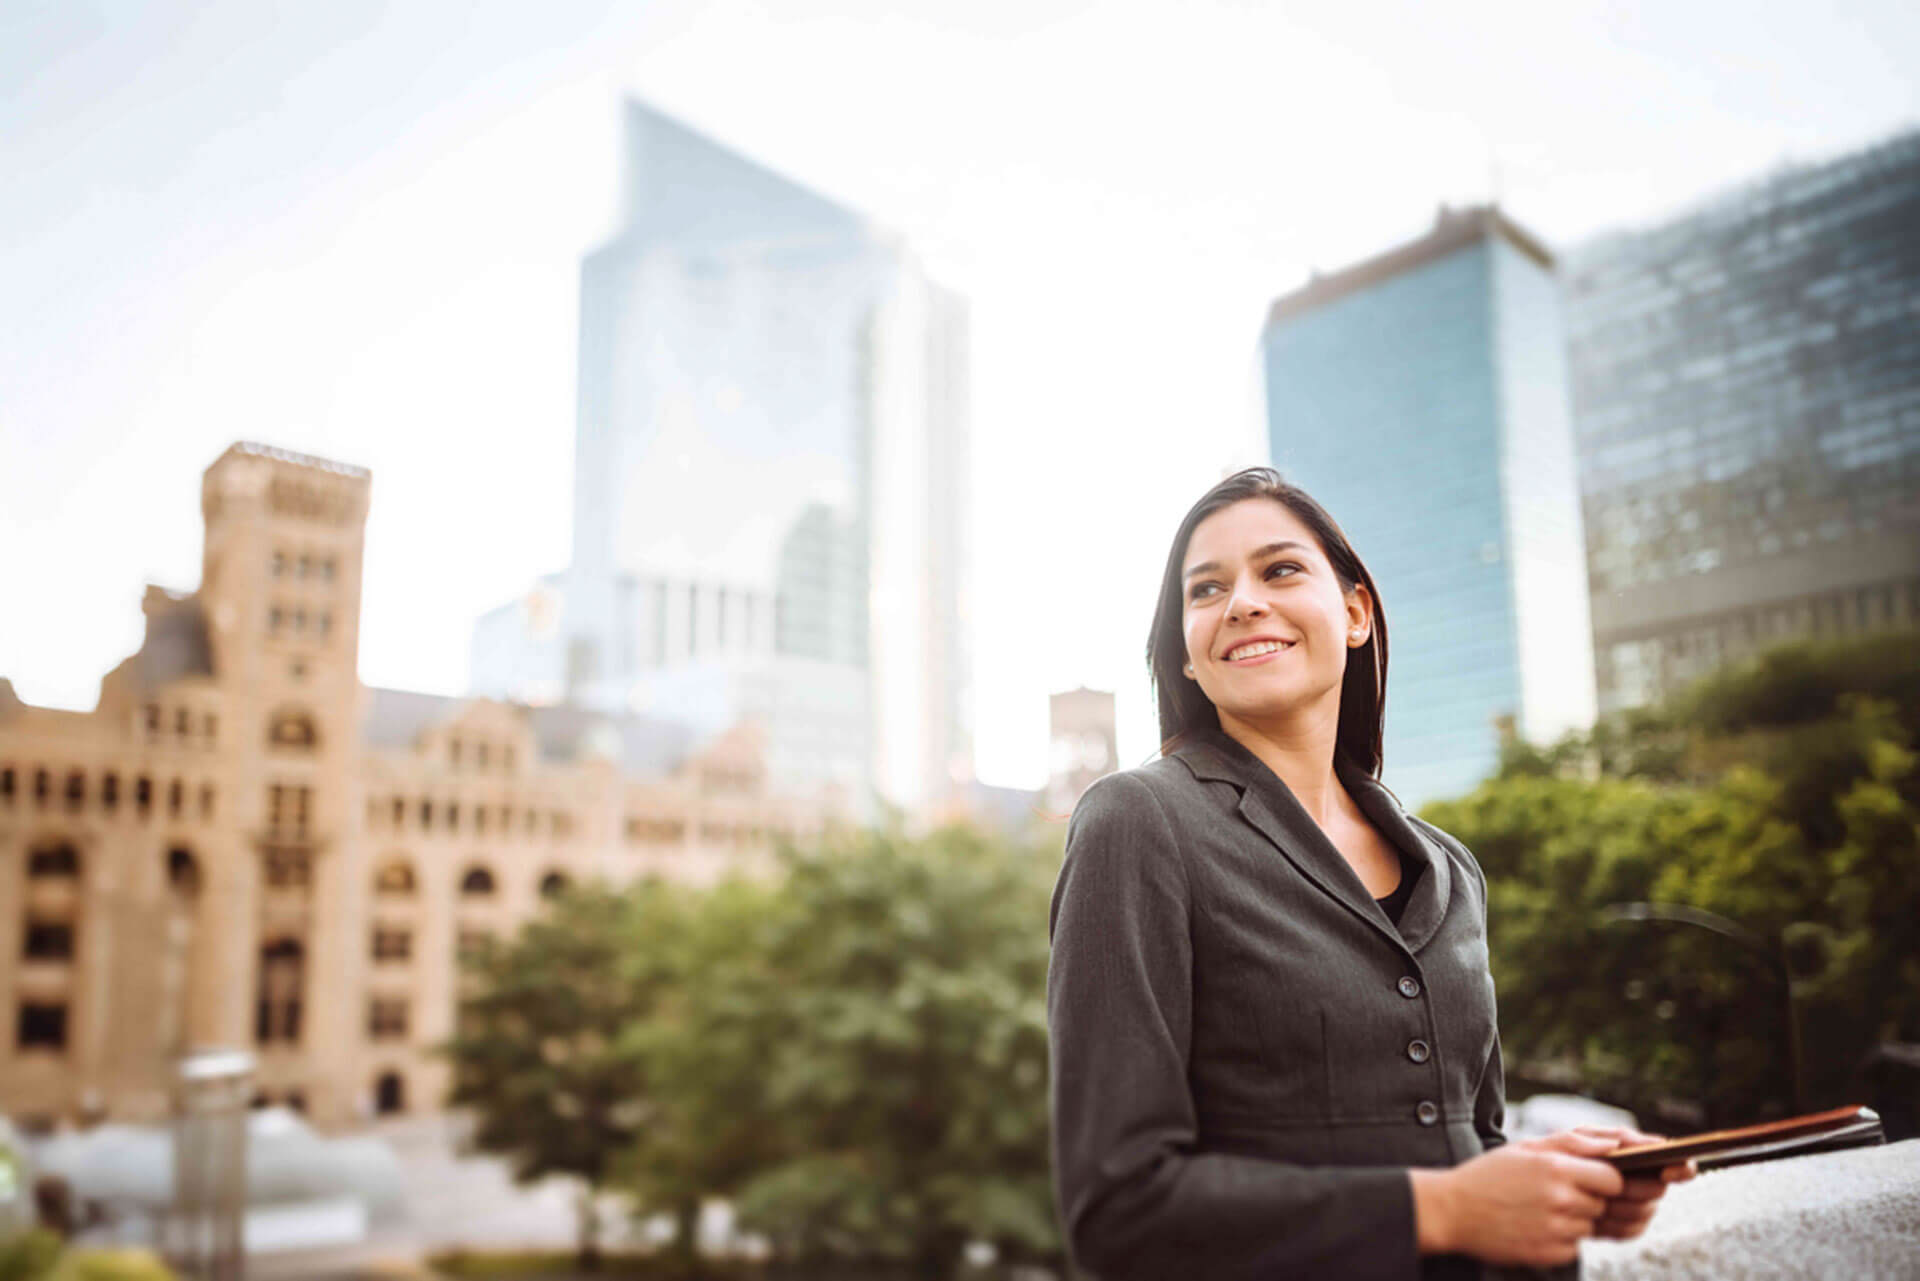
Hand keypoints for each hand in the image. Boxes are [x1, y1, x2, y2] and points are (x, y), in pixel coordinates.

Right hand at [1410, 1131, 1624, 1267]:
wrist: (1452, 1211)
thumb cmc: (1488, 1175)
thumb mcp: (1525, 1148)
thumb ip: (1572, 1143)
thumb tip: (1614, 1145)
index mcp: (1555, 1168)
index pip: (1614, 1179)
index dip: (1605, 1179)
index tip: (1589, 1179)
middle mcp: (1560, 1199)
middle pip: (1602, 1204)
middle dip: (1586, 1199)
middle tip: (1552, 1194)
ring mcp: (1555, 1230)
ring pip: (1589, 1227)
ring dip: (1573, 1220)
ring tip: (1539, 1210)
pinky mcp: (1549, 1254)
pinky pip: (1573, 1247)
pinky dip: (1560, 1239)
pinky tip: (1534, 1227)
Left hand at [1553, 1125, 1697, 1240]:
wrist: (1522, 1190)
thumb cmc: (1543, 1159)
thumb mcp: (1561, 1143)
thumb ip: (1591, 1139)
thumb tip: (1622, 1142)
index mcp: (1626, 1153)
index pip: (1668, 1159)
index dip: (1680, 1166)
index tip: (1675, 1168)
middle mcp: (1635, 1179)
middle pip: (1656, 1190)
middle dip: (1638, 1189)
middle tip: (1616, 1188)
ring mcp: (1629, 1204)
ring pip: (1644, 1212)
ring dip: (1623, 1209)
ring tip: (1600, 1203)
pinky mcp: (1618, 1226)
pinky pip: (1629, 1231)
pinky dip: (1615, 1227)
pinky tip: (1597, 1221)